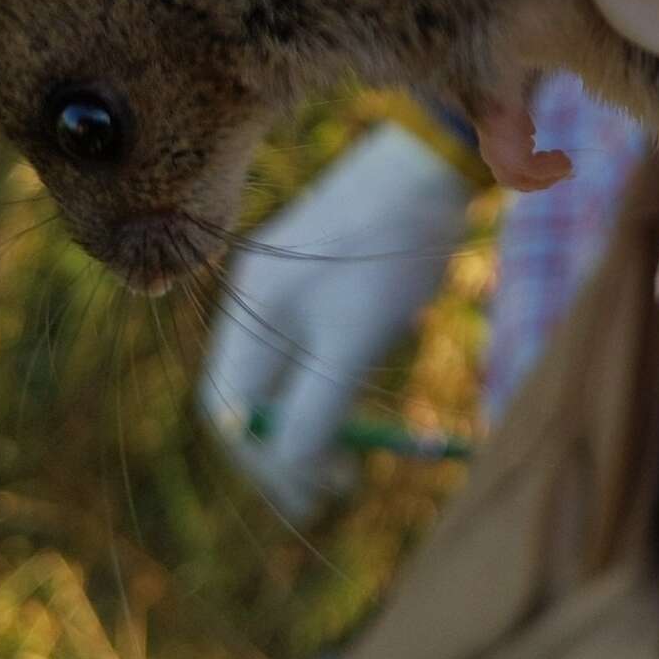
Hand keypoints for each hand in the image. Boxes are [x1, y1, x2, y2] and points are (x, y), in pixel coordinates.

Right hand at [198, 120, 472, 524]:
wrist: (428, 163)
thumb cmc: (391, 253)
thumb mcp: (353, 342)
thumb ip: (314, 408)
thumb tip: (288, 469)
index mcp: (250, 312)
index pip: (230, 412)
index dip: (267, 463)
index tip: (316, 494)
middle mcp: (253, 297)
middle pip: (249, 397)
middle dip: (286, 448)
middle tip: (338, 484)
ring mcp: (281, 280)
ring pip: (280, 372)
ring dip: (309, 416)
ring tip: (357, 442)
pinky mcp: (313, 269)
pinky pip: (304, 343)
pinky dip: (325, 379)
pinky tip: (364, 382)